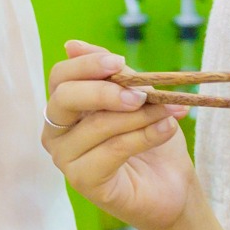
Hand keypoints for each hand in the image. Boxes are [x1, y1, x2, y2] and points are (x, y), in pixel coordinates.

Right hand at [44, 42, 194, 229]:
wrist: (172, 185)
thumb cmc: (151, 138)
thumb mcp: (137, 96)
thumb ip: (111, 73)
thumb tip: (71, 44)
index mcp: (66, 106)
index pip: (60, 76)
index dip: (87, 65)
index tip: (119, 62)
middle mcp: (57, 132)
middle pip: (65, 98)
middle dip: (105, 91)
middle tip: (141, 94)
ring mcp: (65, 158)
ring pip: (97, 125)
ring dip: (139, 116)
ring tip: (168, 113)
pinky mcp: (82, 181)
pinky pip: (112, 150)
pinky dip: (144, 137)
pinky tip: (166, 129)